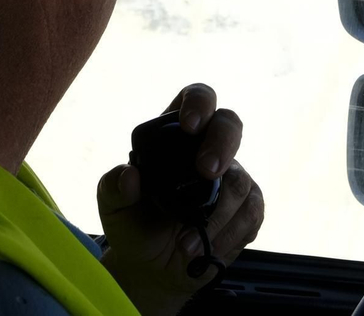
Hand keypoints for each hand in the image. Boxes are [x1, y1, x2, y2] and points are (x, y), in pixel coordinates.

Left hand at [96, 84, 265, 315]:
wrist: (153, 266)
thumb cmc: (133, 224)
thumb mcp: (112, 206)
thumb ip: (114, 187)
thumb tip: (129, 175)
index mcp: (175, 134)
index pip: (197, 97)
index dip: (199, 103)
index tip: (190, 125)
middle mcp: (207, 148)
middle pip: (230, 124)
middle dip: (222, 144)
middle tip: (206, 171)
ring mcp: (230, 176)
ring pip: (240, 180)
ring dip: (216, 214)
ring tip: (185, 243)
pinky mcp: (246, 207)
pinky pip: (251, 212)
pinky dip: (229, 234)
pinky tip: (207, 248)